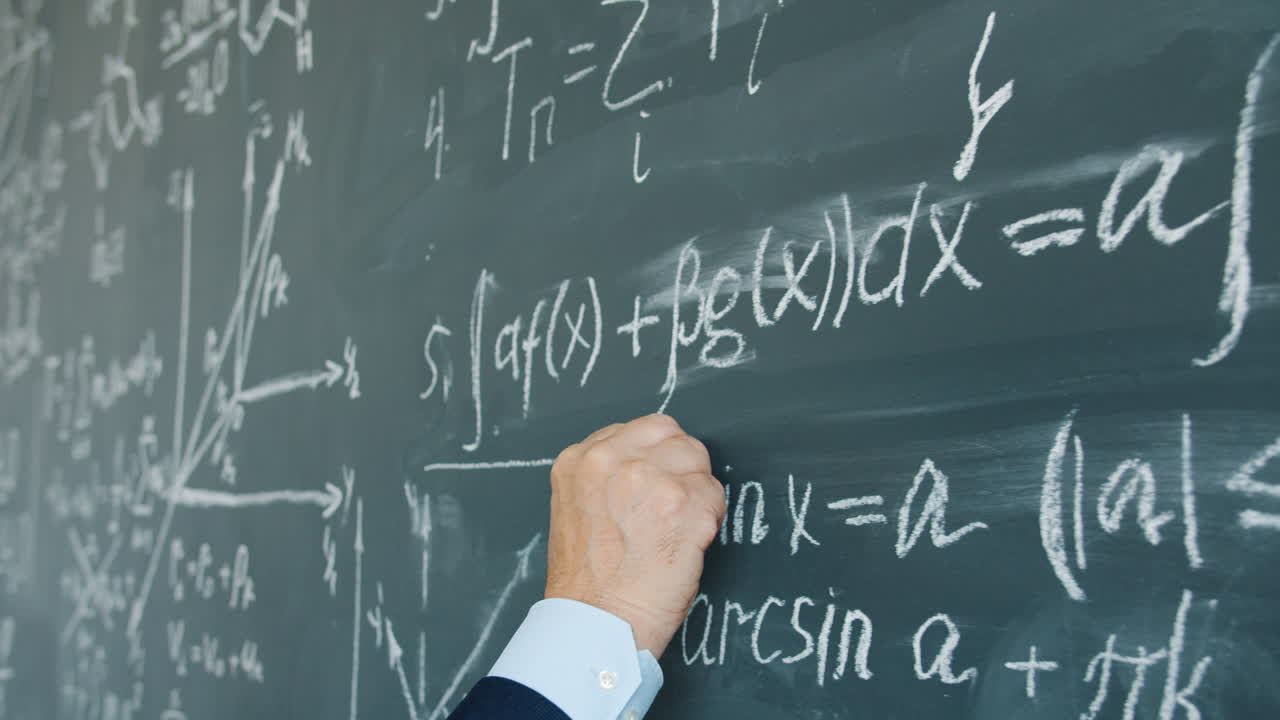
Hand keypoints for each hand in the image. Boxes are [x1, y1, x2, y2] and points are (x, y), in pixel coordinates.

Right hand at [545, 414, 726, 657]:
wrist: (597, 624)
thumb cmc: (587, 581)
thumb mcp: (575, 507)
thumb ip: (606, 475)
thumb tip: (650, 462)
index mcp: (581, 459)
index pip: (644, 429)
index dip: (657, 459)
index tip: (656, 484)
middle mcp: (615, 461)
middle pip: (676, 438)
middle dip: (681, 469)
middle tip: (670, 508)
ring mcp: (653, 481)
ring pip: (700, 465)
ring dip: (696, 495)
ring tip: (674, 529)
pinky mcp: (686, 507)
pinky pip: (716, 498)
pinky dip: (709, 523)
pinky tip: (685, 547)